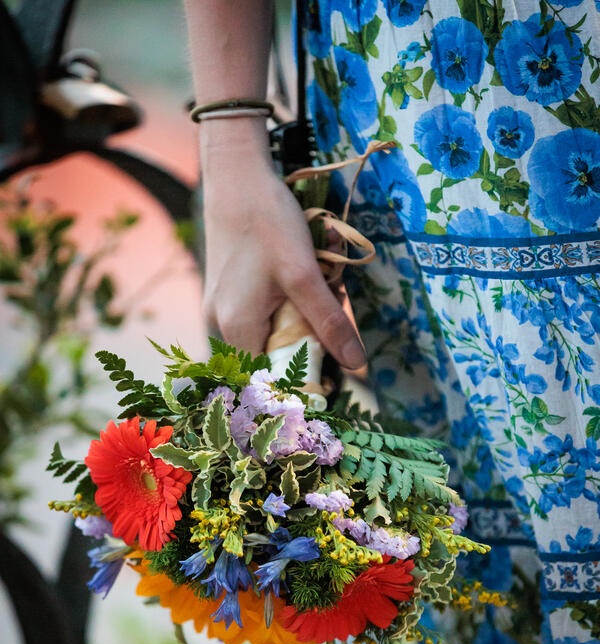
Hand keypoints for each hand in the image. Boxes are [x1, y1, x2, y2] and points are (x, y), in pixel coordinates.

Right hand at [199, 119, 365, 368]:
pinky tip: (299, 288)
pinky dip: (284, 314)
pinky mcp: (224, 297)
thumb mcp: (305, 275)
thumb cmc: (267, 221)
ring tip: (320, 298)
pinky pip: (257, 321)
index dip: (300, 385)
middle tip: (333, 325)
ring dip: (296, 330)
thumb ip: (329, 322)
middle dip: (304, 351)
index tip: (332, 378)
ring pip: (265, 340)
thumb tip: (356, 364)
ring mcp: (219, 312)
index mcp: (236, 330)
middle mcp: (220, 328)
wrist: (236, 177)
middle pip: (268, 362)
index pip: (268, 383)